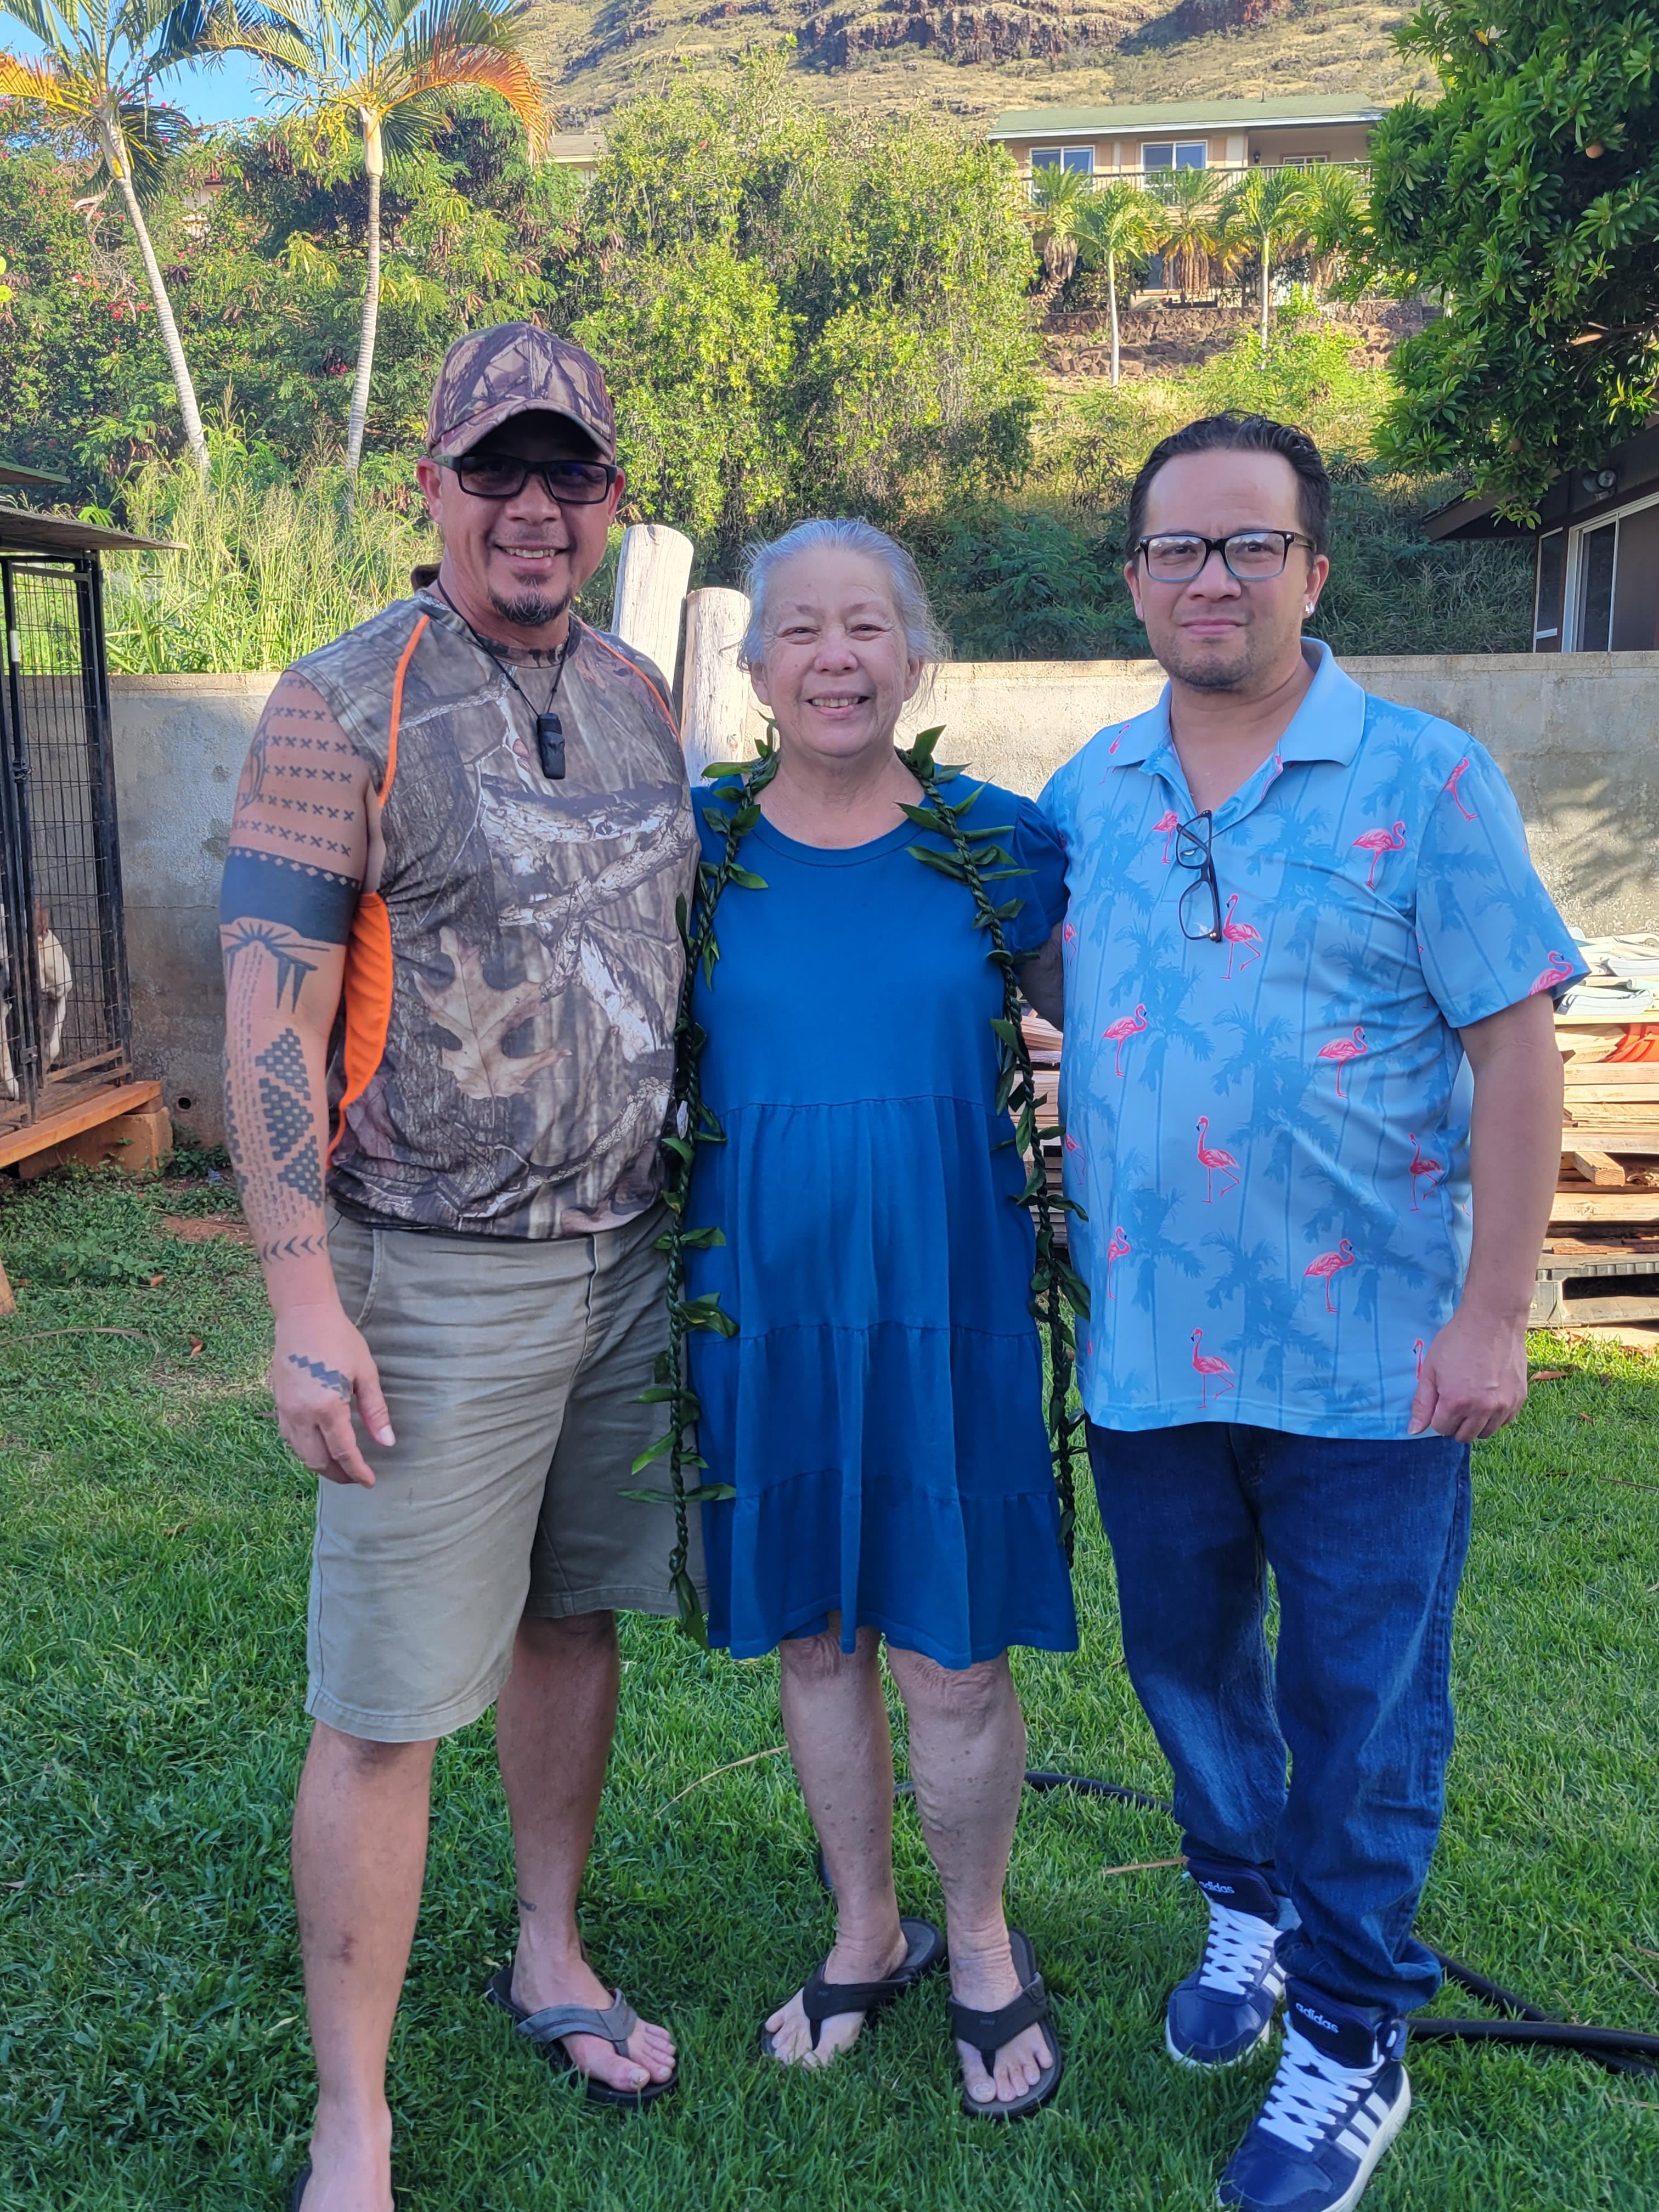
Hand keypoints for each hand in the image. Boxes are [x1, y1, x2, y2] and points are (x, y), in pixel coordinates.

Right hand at [271, 1301, 394, 1485]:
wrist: (303, 1316)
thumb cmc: (340, 1339)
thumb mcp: (366, 1374)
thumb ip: (375, 1411)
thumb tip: (386, 1443)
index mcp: (327, 1408)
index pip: (344, 1453)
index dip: (358, 1472)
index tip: (370, 1482)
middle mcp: (302, 1415)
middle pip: (319, 1461)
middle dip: (338, 1475)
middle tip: (356, 1478)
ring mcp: (285, 1411)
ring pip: (301, 1453)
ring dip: (320, 1465)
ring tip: (340, 1467)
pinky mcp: (277, 1404)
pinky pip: (290, 1438)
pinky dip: (305, 1450)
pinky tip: (318, 1448)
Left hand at [1408, 1303, 1527, 1441]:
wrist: (1493, 1320)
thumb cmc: (1457, 1341)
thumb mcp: (1430, 1369)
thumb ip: (1422, 1402)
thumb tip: (1414, 1430)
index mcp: (1456, 1402)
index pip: (1441, 1429)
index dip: (1437, 1416)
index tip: (1440, 1400)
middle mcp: (1482, 1409)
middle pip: (1464, 1436)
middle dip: (1455, 1423)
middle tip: (1455, 1401)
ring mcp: (1504, 1405)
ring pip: (1486, 1432)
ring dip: (1475, 1423)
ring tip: (1472, 1400)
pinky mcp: (1519, 1398)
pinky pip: (1505, 1421)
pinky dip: (1495, 1416)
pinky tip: (1488, 1397)